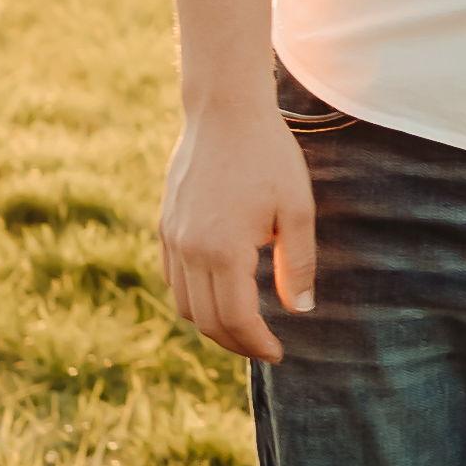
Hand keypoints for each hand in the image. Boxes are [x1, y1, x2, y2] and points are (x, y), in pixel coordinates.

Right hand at [157, 95, 319, 359]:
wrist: (224, 111)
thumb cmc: (268, 155)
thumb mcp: (296, 208)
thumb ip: (298, 263)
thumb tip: (300, 309)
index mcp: (223, 251)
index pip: (237, 319)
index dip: (257, 344)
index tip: (278, 354)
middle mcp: (189, 250)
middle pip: (206, 320)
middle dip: (235, 343)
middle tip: (263, 347)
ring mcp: (172, 238)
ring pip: (183, 304)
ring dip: (211, 324)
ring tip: (243, 326)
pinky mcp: (165, 225)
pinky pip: (172, 279)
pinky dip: (193, 298)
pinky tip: (219, 294)